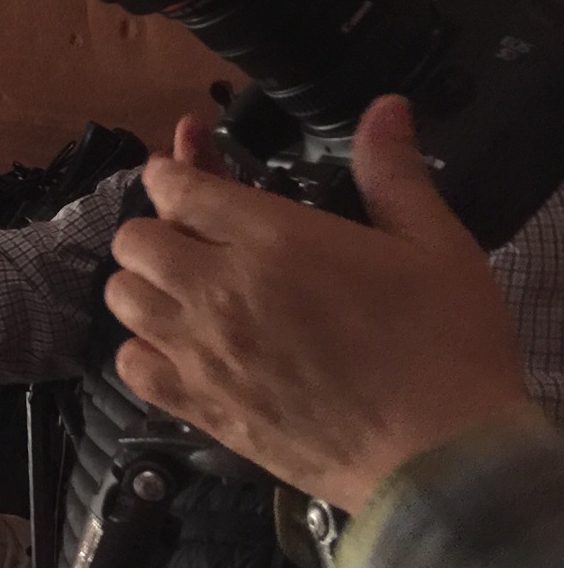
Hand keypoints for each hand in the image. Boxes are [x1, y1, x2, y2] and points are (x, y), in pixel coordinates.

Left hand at [106, 96, 528, 512]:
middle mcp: (221, 290)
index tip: (186, 177)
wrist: (442, 460)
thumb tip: (384, 107)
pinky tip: (178, 348)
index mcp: (274, 239)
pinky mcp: (199, 407)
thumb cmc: (446, 346)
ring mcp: (203, 352)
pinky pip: (129, 366)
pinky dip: (142, 351)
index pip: (177, 187)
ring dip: (143, 285)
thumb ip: (393, 172)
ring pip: (122, 298)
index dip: (173, 173)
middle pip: (135, 239)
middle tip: (194, 238)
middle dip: (158, 228)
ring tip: (182, 289)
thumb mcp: (433, 245)